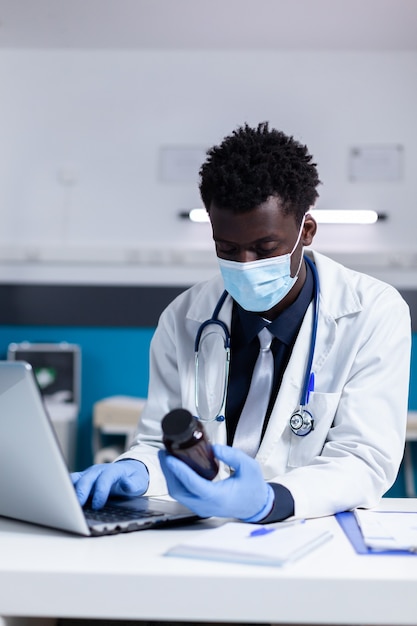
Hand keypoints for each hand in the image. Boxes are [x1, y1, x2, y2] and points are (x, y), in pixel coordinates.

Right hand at [71, 460, 148, 508]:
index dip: (101, 491)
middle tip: (78, 506)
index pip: (105, 479)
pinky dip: (66, 489)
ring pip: (76, 478)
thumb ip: (132, 484)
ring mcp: (89, 474)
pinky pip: (72, 482)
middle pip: (87, 478)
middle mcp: (98, 471)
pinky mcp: (83, 479)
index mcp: (113, 470)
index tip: (98, 505)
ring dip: (70, 489)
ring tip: (65, 503)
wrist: (128, 471)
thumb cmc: (133, 478)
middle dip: (82, 492)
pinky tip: (62, 500)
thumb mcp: (138, 482)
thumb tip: (126, 484)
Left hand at [158, 443, 273, 521]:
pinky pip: (182, 494)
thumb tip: (214, 448)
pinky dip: (175, 480)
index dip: (179, 470)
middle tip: (164, 453)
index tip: (170, 458)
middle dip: (168, 471)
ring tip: (167, 458)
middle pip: (179, 490)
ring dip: (170, 476)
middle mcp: (206, 505)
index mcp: (217, 497)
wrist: (256, 505)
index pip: (193, 484)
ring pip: (178, 494)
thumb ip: (232, 456)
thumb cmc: (253, 488)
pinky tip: (175, 468)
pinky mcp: (199, 505)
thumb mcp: (248, 467)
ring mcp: (201, 507)